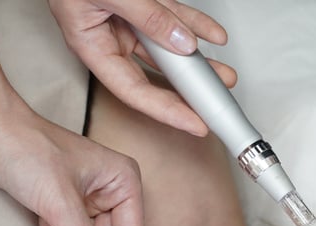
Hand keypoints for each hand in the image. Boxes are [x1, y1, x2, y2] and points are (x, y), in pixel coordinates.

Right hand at [48, 0, 236, 135]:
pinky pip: (171, 18)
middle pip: (154, 75)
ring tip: (223, 73)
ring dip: (198, 61)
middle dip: (188, 90)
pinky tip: (213, 36)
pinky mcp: (140, 3)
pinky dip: (194, 25)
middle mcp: (109, 37)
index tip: (194, 123)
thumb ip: (147, 18)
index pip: (134, 91)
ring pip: (168, 48)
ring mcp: (126, 21)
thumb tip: (182, 42)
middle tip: (214, 102)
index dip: (166, 111)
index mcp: (91, 46)